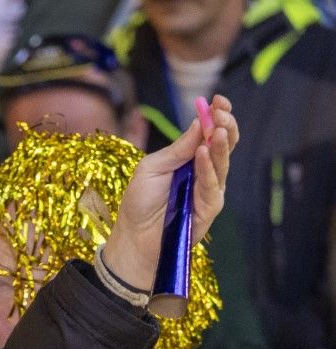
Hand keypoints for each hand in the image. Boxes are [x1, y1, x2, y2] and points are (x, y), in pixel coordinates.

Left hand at [101, 94, 237, 291]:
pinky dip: (208, 168)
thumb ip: (177, 148)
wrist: (133, 238)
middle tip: (222, 111)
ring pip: (222, 163)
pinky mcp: (209, 208)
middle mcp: (204, 172)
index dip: (216, 116)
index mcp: (189, 159)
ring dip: (220, 144)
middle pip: (223, 145)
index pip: (209, 133)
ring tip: (219, 127)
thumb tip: (199, 122)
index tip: (218, 99)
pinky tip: (204, 152)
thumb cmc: (139, 202)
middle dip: (225, 125)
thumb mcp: (152, 168)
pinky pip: (212, 185)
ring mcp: (210, 190)